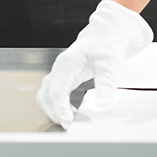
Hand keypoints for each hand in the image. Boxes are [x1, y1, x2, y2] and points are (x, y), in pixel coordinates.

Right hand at [36, 0, 152, 127]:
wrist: (110, 31)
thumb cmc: (108, 43)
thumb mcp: (110, 64)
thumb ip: (106, 85)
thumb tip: (103, 106)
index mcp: (68, 63)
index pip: (56, 91)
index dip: (60, 109)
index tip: (69, 123)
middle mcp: (60, 67)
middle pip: (45, 95)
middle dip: (54, 112)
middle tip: (69, 126)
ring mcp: (61, 71)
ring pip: (46, 94)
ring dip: (53, 109)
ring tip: (70, 121)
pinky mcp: (66, 75)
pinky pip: (54, 92)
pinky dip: (58, 104)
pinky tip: (72, 111)